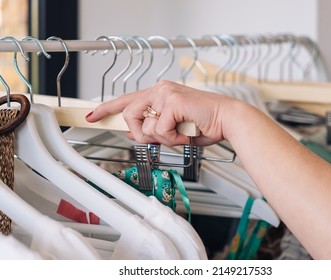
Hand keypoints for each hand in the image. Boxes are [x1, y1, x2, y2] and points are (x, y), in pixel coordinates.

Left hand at [85, 80, 236, 145]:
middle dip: (142, 134)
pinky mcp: (173, 101)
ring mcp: (166, 93)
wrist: (228, 120)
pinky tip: (186, 133)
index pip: (126, 100)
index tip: (92, 114)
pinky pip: (160, 129)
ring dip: (162, 138)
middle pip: (129, 114)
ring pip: (144, 125)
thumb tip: (133, 133)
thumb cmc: (204, 124)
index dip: (107, 108)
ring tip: (179, 134)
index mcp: (159, 94)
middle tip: (162, 139)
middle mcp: (160, 90)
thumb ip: (152, 129)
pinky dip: (173, 138)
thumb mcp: (172, 130)